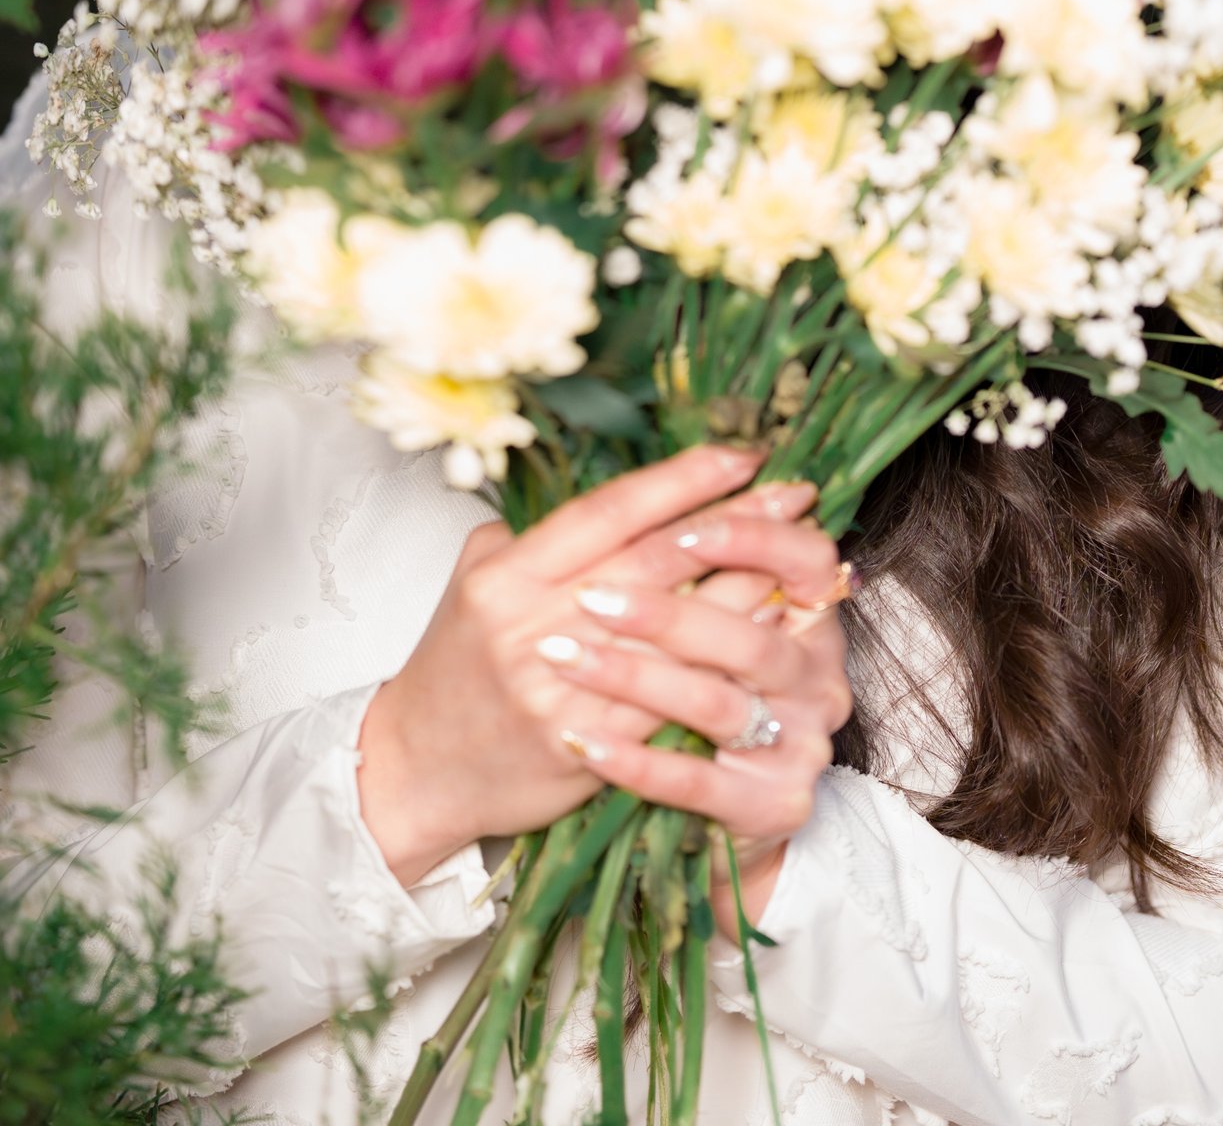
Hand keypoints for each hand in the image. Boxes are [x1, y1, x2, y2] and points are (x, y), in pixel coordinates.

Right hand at [356, 445, 847, 890]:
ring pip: (676, 631)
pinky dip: (727, 661)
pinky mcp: (587, 745)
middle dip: (734, 523)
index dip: (681, 481)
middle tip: (794, 494)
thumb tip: (626, 496)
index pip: (609, 512)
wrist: (419, 768)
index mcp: (507, 576)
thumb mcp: (477, 579)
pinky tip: (772, 634)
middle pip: (654, 562)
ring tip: (803, 556)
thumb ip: (539, 535)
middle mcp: (532, 627)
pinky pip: (672, 697)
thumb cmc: (458, 664)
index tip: (740, 456)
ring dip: (748, 589)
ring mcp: (561, 690)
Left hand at [548, 552, 852, 936]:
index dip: (748, 538)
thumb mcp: (708, 624)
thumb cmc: (699, 694)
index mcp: (813, 616)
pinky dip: (634, 761)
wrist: (713, 819)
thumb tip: (639, 491)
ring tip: (559, 657)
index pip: (806, 559)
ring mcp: (799, 745)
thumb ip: (692, 560)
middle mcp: (818, 678)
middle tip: (587, 596)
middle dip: (665, 611)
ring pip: (716, 702)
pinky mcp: (769, 806)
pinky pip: (696, 782)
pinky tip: (581, 740)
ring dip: (633, 677)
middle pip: (752, 634)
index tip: (679, 530)